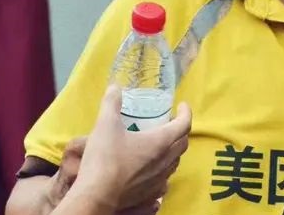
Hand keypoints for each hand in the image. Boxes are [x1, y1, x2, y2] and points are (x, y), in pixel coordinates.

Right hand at [54, 85, 191, 212]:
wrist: (97, 196)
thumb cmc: (105, 158)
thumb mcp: (105, 124)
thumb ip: (111, 103)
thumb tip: (115, 87)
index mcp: (160, 142)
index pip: (184, 124)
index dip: (186, 112)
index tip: (182, 105)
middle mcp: (165, 161)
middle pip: (183, 143)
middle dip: (180, 130)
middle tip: (169, 121)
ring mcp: (159, 180)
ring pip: (175, 162)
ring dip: (173, 149)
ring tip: (161, 142)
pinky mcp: (150, 193)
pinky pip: (165, 177)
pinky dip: (164, 167)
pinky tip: (152, 166)